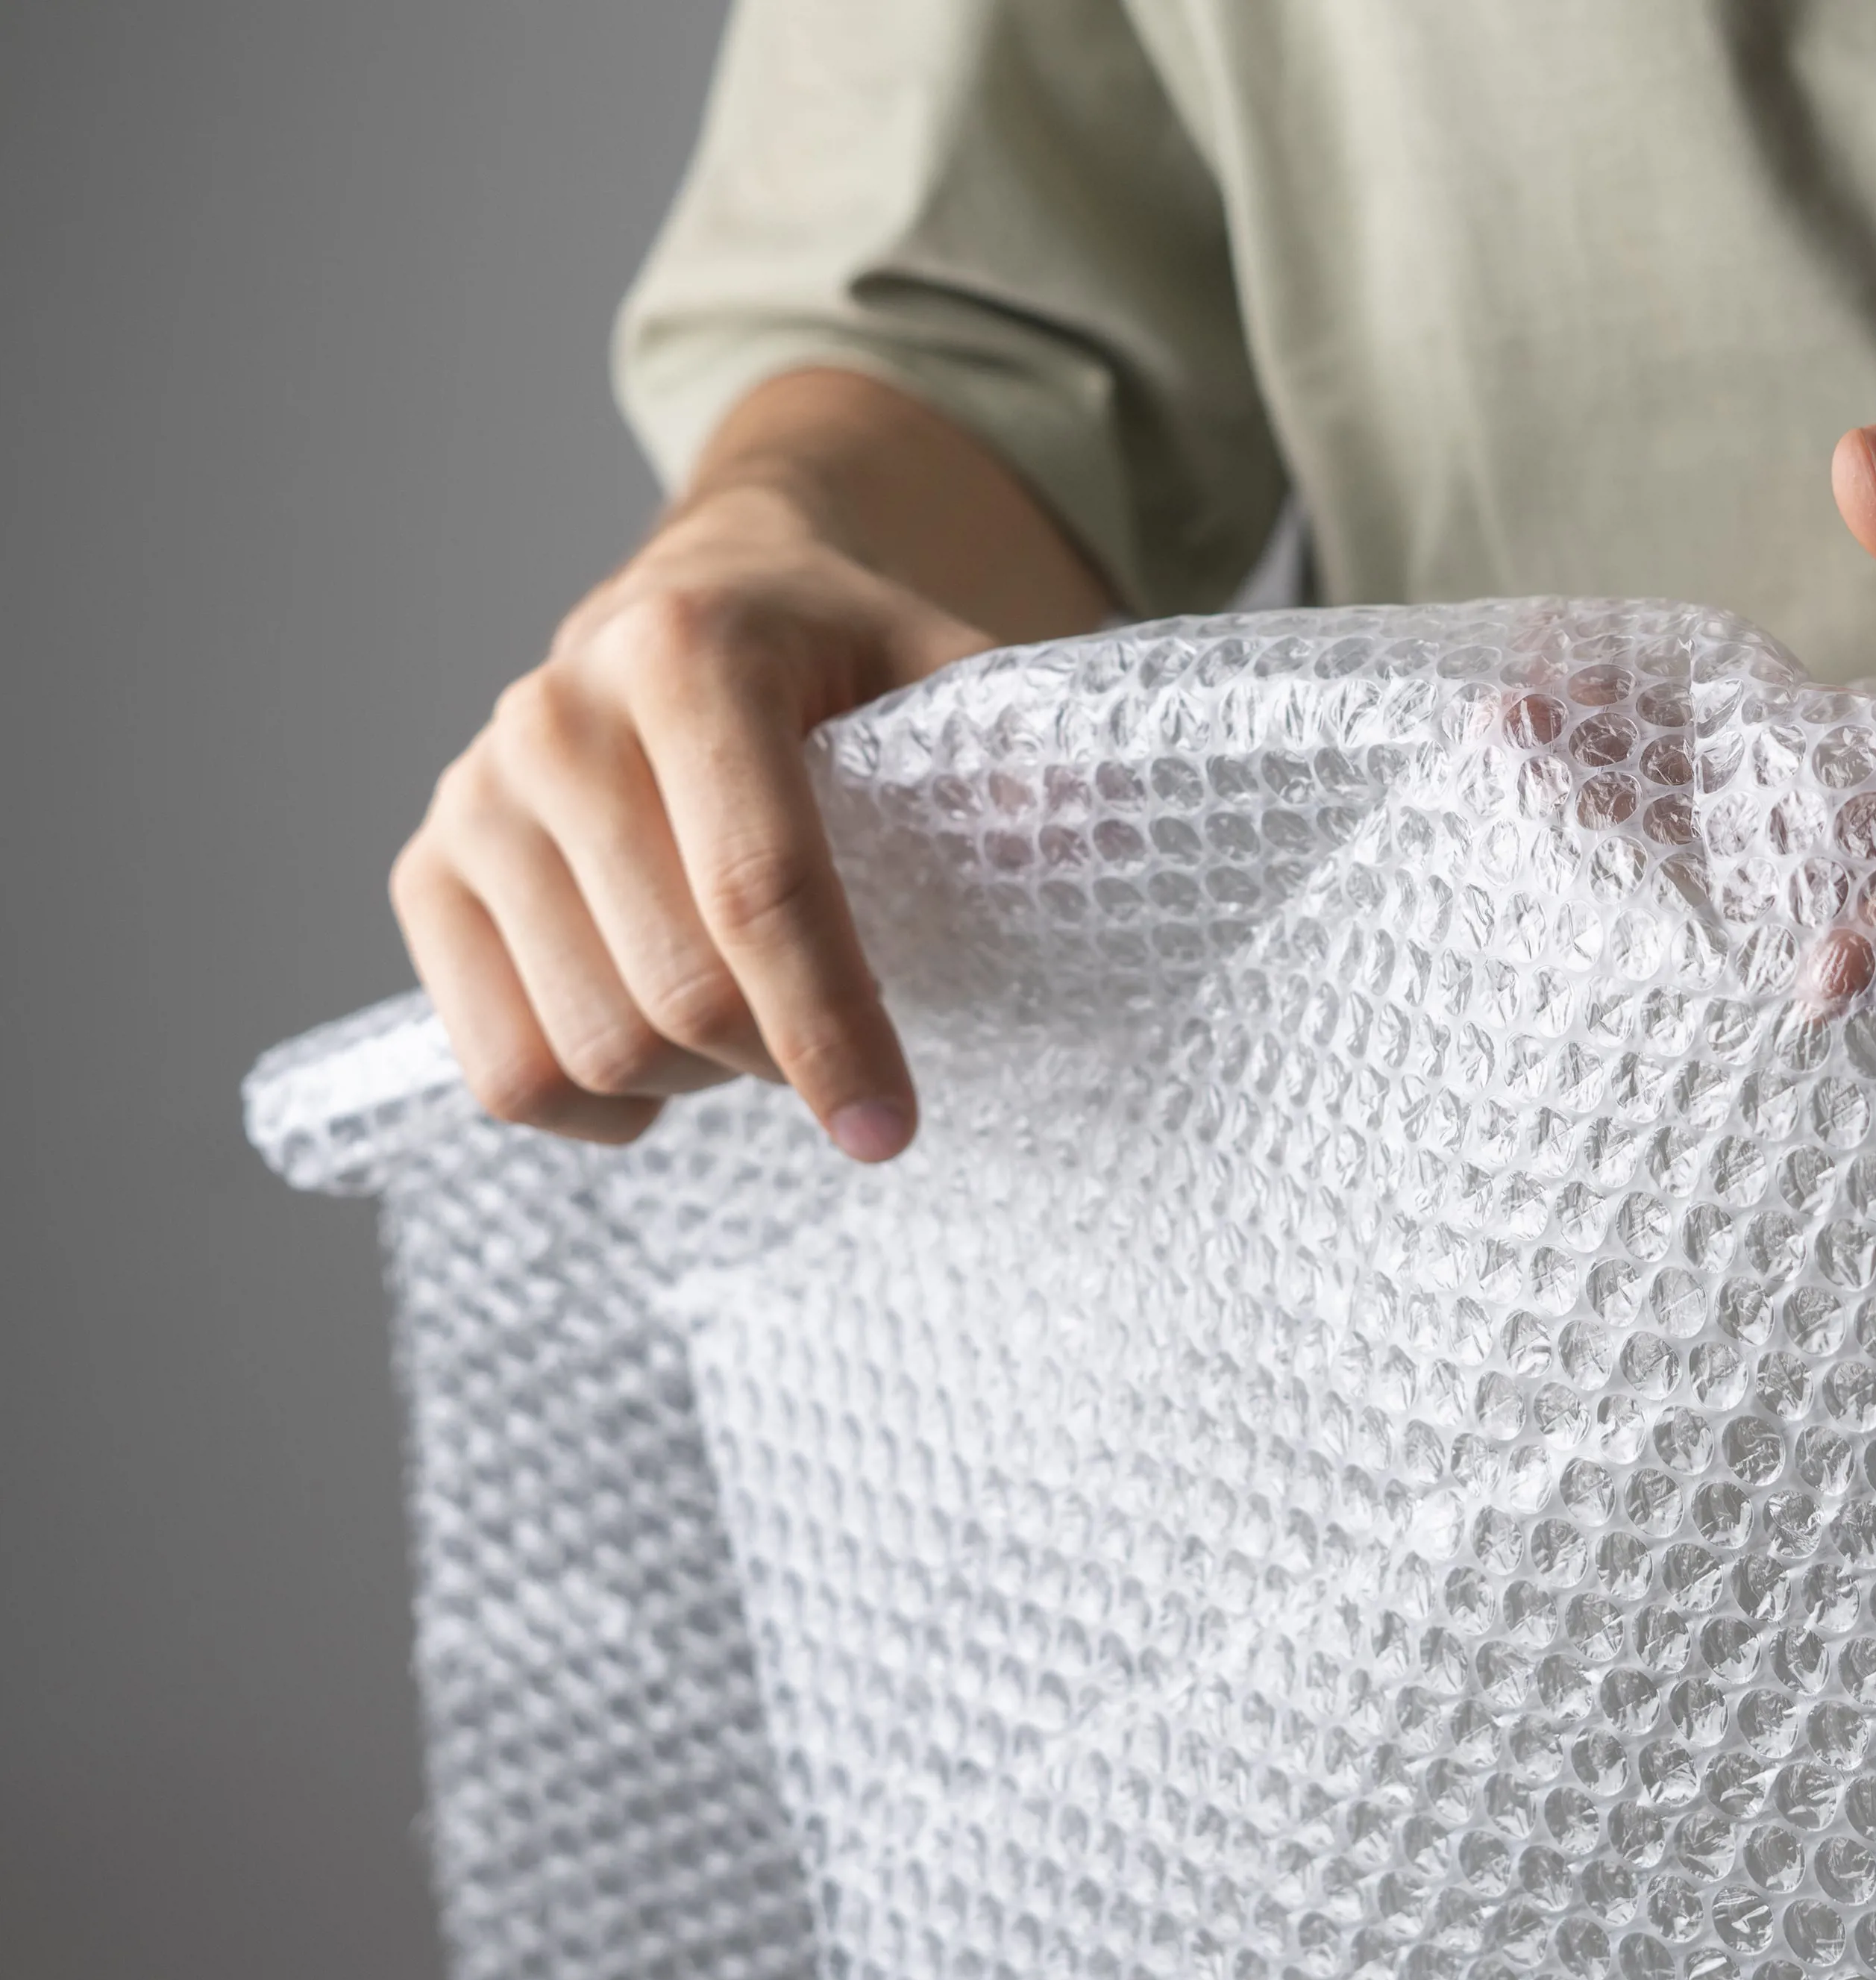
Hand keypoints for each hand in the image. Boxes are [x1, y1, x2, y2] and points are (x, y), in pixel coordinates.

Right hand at [390, 482, 982, 1156]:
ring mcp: (475, 800)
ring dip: (695, 1082)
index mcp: (688, 656)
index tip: (888, 1130)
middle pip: (673, 992)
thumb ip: (1020, 749)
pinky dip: (594, 1107)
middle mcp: (556, 719)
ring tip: (752, 1024)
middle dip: (775, 1057)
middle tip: (839, 1043)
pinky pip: (500, 1070)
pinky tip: (663, 1067)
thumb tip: (1099, 834)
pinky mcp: (426, 876)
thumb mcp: (939, 669)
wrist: (698, 602)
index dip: (829, 1025)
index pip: (759, 887)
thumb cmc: (837, 661)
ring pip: (586, 1046)